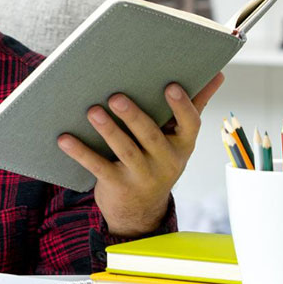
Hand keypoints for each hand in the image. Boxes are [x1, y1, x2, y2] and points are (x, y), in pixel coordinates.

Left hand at [56, 72, 224, 236]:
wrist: (140, 209)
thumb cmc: (158, 158)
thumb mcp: (178, 138)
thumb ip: (193, 105)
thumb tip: (218, 74)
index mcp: (182, 145)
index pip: (190, 125)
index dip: (182, 106)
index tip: (170, 85)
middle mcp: (166, 162)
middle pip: (151, 136)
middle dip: (134, 117)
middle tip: (116, 96)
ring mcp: (142, 176)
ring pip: (125, 151)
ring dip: (108, 130)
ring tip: (92, 111)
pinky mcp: (118, 186)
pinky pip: (98, 167)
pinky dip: (80, 152)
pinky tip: (64, 138)